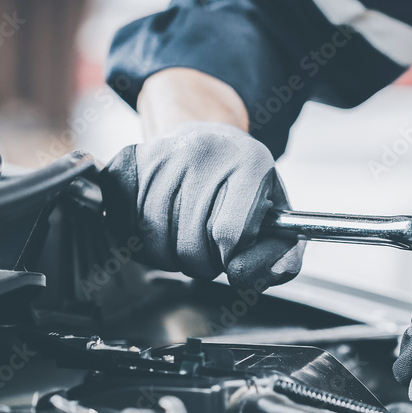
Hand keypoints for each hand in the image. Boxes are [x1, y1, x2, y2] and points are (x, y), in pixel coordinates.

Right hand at [99, 122, 303, 290]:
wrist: (211, 136)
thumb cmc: (245, 183)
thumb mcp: (278, 214)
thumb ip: (284, 256)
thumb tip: (248, 276)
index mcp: (250, 164)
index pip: (229, 233)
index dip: (228, 259)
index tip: (230, 258)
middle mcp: (206, 152)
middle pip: (189, 241)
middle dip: (200, 264)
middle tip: (209, 256)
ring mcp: (167, 153)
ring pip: (153, 236)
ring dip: (169, 257)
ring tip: (187, 246)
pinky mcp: (137, 160)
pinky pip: (127, 221)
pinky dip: (142, 242)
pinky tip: (162, 235)